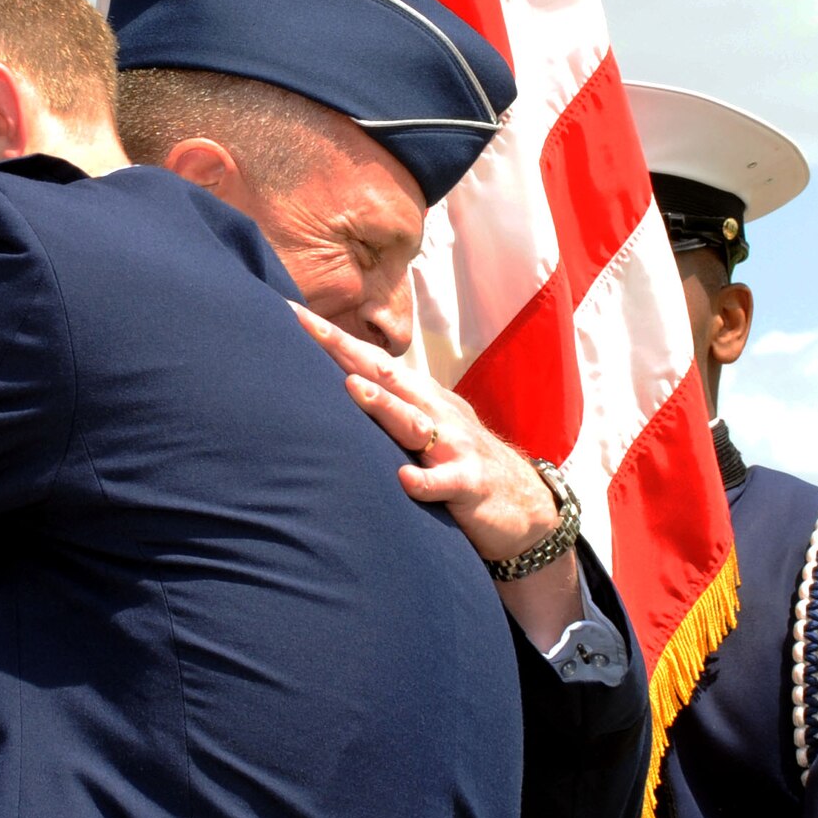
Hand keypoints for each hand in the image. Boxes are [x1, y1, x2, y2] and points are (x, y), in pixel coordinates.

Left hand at [289, 302, 557, 563]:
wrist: (526, 504)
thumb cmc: (459, 462)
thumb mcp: (424, 428)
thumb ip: (387, 409)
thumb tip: (335, 388)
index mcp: (420, 397)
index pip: (370, 360)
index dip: (332, 337)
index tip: (291, 313)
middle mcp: (435, 413)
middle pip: (386, 375)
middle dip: (345, 350)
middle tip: (307, 326)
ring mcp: (454, 446)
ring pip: (414, 422)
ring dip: (383, 404)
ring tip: (351, 388)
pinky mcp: (470, 483)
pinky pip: (445, 482)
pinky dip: (425, 481)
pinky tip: (404, 480)